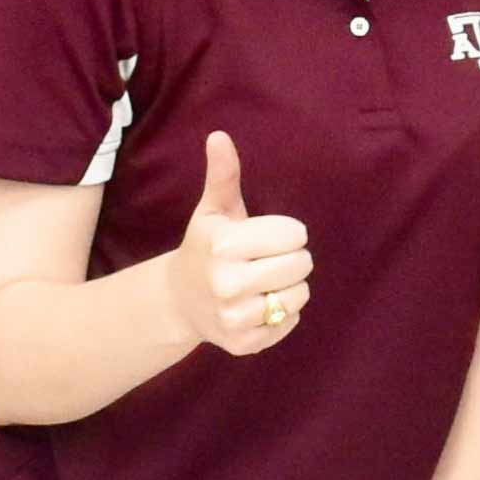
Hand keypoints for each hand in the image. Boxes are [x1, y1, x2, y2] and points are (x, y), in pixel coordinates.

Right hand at [160, 131, 310, 354]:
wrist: (178, 300)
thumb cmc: (206, 246)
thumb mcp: (214, 210)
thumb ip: (224, 174)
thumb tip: (219, 135)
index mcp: (223, 246)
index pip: (295, 234)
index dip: (287, 233)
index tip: (267, 236)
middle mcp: (227, 284)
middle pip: (301, 265)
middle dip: (293, 258)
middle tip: (269, 259)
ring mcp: (234, 318)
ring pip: (299, 296)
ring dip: (290, 286)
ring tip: (265, 281)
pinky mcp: (243, 344)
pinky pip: (289, 322)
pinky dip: (282, 313)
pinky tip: (259, 304)